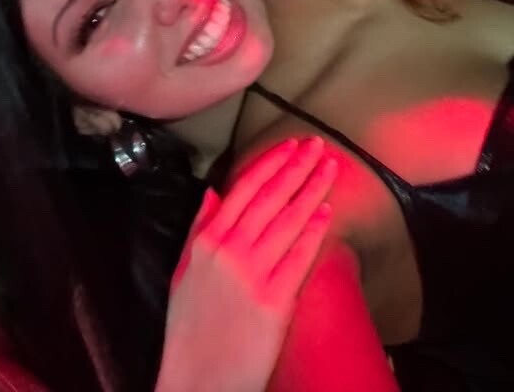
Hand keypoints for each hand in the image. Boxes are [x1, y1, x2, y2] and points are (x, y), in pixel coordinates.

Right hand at [155, 137, 336, 391]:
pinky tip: (327, 212)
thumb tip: (213, 192)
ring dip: (313, 190)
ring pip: (289, 220)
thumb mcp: (183, 272)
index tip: (291, 145)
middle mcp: (229, 251)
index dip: (271, 163)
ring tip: (330, 169)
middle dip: (298, 167)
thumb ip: (199, 228)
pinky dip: (314, 231)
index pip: (244, 188)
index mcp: (207, 241)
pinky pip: (299, 257)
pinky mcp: (275, 300)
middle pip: (272, 198)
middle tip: (320, 146)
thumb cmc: (189, 329)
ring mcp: (253, 275)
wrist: (198, 381)